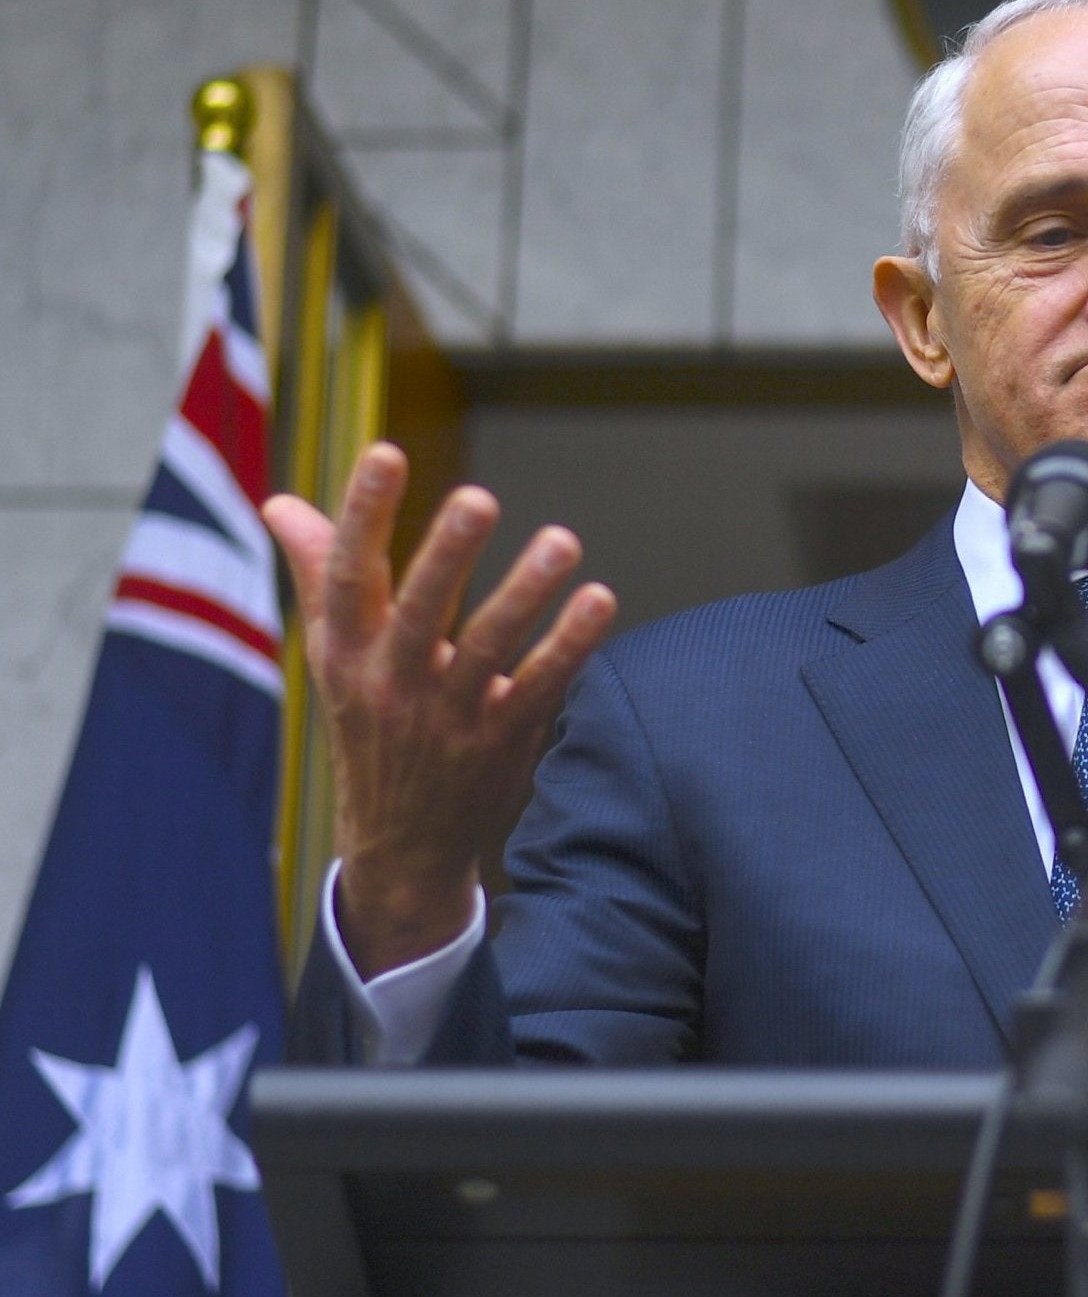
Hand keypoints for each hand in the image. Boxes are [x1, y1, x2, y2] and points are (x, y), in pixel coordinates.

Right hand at [263, 443, 616, 976]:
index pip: (347, 575)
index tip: (385, 453)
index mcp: (347, 651)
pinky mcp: (500, 739)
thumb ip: (319, 574)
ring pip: (489, 647)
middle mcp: (392, 680)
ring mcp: (447, 714)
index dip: (363, 514)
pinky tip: (600, 600)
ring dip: (526, 592)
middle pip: (418, 611)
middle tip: (479, 497)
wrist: (399, 843)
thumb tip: (280, 502)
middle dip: (446, 554)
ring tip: (564, 541)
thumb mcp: (335, 656)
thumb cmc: (370, 723)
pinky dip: (569, 646)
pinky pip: (539, 686)